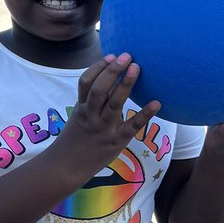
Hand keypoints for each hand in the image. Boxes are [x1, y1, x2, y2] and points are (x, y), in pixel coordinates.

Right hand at [55, 53, 159, 170]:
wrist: (67, 166)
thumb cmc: (76, 139)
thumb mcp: (78, 116)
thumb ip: (91, 101)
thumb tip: (108, 79)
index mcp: (81, 107)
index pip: (86, 82)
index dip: (98, 67)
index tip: (112, 55)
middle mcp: (91, 116)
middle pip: (99, 89)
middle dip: (112, 71)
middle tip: (127, 56)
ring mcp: (104, 128)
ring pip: (114, 103)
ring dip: (126, 84)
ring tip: (136, 68)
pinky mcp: (117, 141)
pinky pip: (132, 126)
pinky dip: (144, 114)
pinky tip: (156, 103)